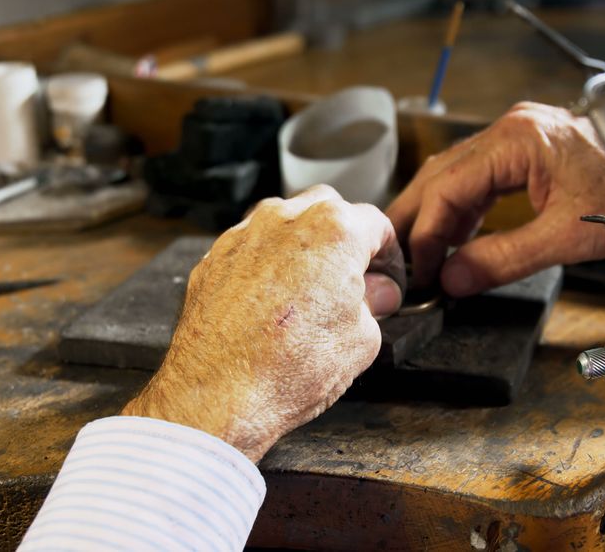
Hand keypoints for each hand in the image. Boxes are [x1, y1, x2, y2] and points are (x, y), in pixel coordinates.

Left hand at [122, 185, 404, 461]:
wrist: (219, 394)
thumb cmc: (288, 369)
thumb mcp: (362, 340)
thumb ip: (374, 304)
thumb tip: (375, 294)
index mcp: (336, 230)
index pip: (377, 226)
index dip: (389, 257)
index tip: (386, 281)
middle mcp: (288, 219)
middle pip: (329, 210)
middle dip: (345, 239)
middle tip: (351, 281)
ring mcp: (246, 234)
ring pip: (286, 223)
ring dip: (303, 247)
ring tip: (309, 292)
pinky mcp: (215, 257)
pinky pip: (252, 247)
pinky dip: (267, 264)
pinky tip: (272, 302)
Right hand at [387, 102, 604, 295]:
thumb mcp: (566, 237)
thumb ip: (503, 258)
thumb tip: (454, 279)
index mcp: (517, 139)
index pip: (447, 185)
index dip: (425, 232)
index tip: (420, 269)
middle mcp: (512, 130)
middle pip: (442, 174)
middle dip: (416, 219)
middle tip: (394, 259)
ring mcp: (520, 137)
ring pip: (457, 175)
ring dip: (438, 215)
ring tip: (420, 254)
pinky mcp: (531, 151)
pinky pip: (481, 178)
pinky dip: (463, 209)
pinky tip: (457, 237)